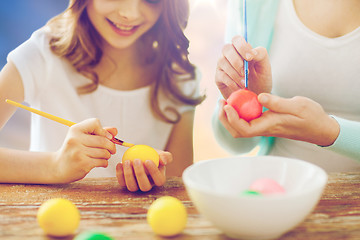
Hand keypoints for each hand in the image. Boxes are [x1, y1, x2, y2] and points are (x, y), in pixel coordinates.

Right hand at [52, 118, 115, 182]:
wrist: (58, 167)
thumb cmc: (74, 150)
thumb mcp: (83, 137)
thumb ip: (99, 132)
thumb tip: (115, 131)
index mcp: (75, 130)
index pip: (95, 123)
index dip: (103, 130)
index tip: (105, 137)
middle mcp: (75, 140)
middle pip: (103, 140)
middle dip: (111, 146)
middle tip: (112, 149)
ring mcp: (79, 152)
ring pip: (104, 152)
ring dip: (108, 155)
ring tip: (103, 156)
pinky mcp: (83, 164)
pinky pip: (102, 161)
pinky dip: (104, 162)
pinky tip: (100, 163)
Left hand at [116, 150, 172, 191]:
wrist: (141, 156)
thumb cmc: (153, 155)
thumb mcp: (161, 154)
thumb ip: (165, 156)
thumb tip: (163, 160)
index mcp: (158, 180)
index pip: (159, 180)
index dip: (154, 172)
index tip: (148, 160)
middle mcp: (148, 186)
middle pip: (145, 186)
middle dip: (140, 174)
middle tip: (137, 160)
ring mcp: (136, 187)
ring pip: (132, 187)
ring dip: (128, 175)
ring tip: (127, 161)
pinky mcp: (126, 184)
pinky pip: (122, 182)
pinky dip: (119, 174)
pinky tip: (119, 163)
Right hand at [215, 35, 271, 97]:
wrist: (255, 97)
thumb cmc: (260, 80)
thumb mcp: (265, 67)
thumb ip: (261, 55)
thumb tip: (252, 52)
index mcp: (241, 50)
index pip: (237, 39)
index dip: (242, 46)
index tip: (250, 58)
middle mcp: (229, 55)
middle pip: (226, 48)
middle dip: (236, 60)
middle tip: (245, 72)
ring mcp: (222, 66)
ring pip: (222, 62)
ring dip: (235, 73)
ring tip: (245, 83)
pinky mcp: (218, 78)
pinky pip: (221, 76)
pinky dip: (231, 82)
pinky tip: (239, 88)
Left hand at [219, 93, 339, 145]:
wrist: (319, 128)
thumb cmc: (311, 117)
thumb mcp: (297, 106)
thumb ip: (277, 102)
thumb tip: (259, 97)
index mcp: (269, 126)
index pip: (244, 129)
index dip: (232, 118)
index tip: (227, 104)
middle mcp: (263, 129)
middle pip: (237, 131)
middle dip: (225, 118)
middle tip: (221, 101)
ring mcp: (263, 127)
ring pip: (240, 128)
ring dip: (229, 117)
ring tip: (226, 101)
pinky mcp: (265, 123)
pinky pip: (247, 121)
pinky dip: (238, 113)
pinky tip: (238, 101)